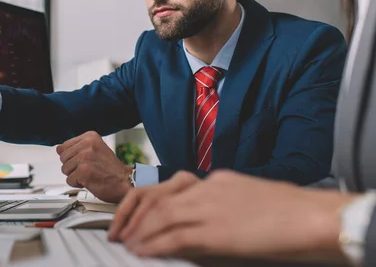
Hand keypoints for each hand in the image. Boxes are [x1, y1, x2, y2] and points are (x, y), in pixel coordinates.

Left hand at [56, 131, 132, 203]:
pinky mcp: (83, 171)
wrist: (125, 181)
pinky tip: (90, 180)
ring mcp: (85, 157)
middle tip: (88, 168)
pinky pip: (69, 180)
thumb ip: (77, 147)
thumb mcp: (95, 150)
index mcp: (90, 136)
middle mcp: (87, 144)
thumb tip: (58, 149)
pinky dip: (78, 184)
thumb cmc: (111, 169)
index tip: (84, 160)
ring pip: (65, 169)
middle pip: (63, 158)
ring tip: (90, 174)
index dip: (72, 157)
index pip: (64, 146)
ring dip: (75, 175)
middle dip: (72, 167)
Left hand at [116, 170, 354, 262]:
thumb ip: (224, 205)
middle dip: (131, 213)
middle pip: (156, 197)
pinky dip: (153, 245)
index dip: (146, 200)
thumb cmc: (293, 210)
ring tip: (125, 243)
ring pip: (159, 216)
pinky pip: (173, 238)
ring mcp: (209, 209)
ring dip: (137, 231)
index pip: (170, 187)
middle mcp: (207, 189)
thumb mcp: (251, 198)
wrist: (315, 216)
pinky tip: (141, 253)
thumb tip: (209, 221)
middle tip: (118, 229)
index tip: (135, 213)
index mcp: (217, 180)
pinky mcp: (215, 233)